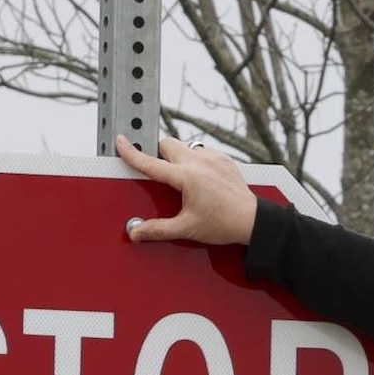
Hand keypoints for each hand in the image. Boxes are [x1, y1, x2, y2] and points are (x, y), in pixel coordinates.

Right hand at [114, 136, 259, 247]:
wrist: (251, 221)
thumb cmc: (223, 224)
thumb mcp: (186, 228)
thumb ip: (158, 229)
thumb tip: (137, 232)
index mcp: (186, 177)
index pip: (151, 163)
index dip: (132, 153)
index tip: (122, 142)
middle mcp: (198, 162)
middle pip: (166, 144)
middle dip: (158, 154)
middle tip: (160, 172)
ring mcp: (212, 158)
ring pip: (185, 145)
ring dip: (177, 156)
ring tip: (182, 177)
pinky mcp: (223, 158)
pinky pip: (202, 151)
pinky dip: (196, 159)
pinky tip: (200, 178)